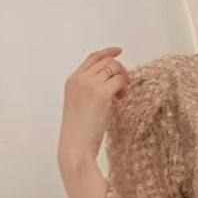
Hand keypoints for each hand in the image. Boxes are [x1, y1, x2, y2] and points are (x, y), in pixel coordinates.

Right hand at [57, 46, 130, 171]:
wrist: (75, 147)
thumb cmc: (79, 132)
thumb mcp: (79, 104)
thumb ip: (89, 89)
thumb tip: (111, 80)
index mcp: (72, 80)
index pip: (92, 58)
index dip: (107, 52)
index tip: (119, 51)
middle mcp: (79, 79)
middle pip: (106, 60)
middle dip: (119, 70)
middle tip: (123, 87)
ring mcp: (89, 85)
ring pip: (115, 67)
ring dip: (123, 78)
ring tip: (121, 95)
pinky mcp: (101, 94)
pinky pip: (120, 80)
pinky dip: (125, 87)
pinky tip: (121, 99)